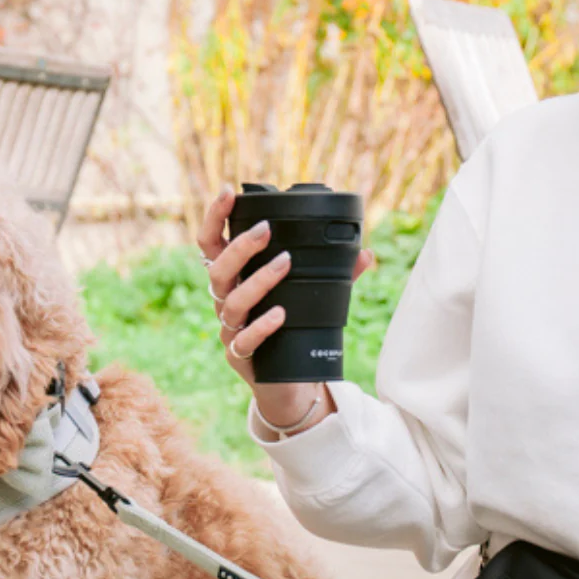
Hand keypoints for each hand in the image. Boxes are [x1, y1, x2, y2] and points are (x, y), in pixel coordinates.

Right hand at [197, 185, 374, 390]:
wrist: (287, 385)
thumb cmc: (294, 332)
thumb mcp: (312, 299)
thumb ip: (335, 276)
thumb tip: (365, 253)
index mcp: (235, 280)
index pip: (212, 245)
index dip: (215, 218)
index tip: (229, 192)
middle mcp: (226, 302)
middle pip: (217, 269)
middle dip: (240, 246)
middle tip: (267, 229)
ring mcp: (230, 330)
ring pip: (231, 302)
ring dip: (259, 280)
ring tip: (286, 264)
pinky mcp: (240, 357)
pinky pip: (244, 340)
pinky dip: (262, 326)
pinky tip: (281, 314)